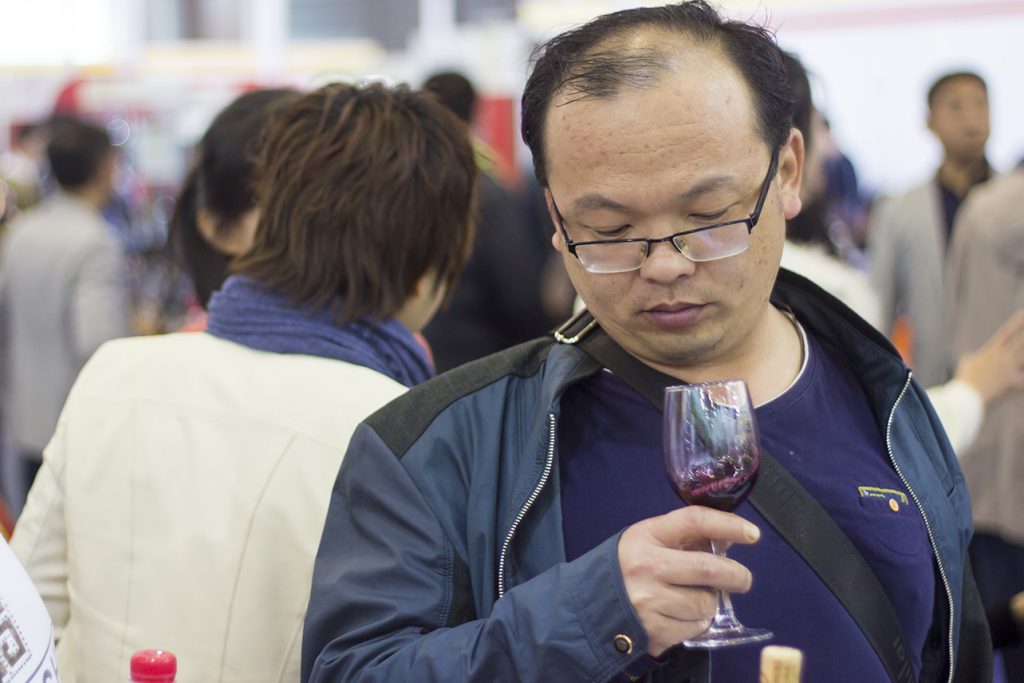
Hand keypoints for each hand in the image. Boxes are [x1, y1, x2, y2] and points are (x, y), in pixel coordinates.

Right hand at [618, 506, 759, 656]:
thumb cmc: (628, 567)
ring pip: (705, 603)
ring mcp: (649, 601)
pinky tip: (681, 616)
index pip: (694, 521)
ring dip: (710, 603)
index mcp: (646, 536)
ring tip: (694, 599)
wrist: (592, 605)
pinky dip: (697, 623)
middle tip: (742, 580)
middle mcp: (647, 566)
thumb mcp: (650, 541)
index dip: (728, 524)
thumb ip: (687, 537)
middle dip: (736, 575)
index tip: (752, 534)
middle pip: (708, 568)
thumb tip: (730, 535)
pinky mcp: (654, 630)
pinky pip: (695, 627)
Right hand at [954, 310, 1023, 404]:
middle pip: (1022, 340)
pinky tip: (1023, 383)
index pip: (1006, 332)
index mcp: (991, 351)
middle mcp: (1003, 357)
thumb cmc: (964, 381)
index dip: (1016, 322)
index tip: (1023, 313)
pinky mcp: (1014, 383)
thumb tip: (968, 356)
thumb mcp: (965, 366)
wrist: (965, 398)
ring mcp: (1009, 369)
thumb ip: (970, 358)